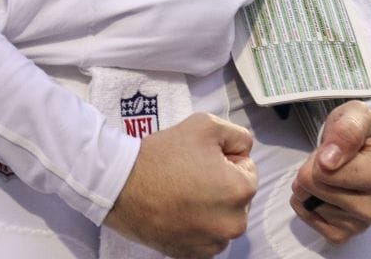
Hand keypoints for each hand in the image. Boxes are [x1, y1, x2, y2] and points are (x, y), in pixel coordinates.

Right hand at [105, 113, 258, 257]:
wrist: (122, 185)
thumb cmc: (163, 156)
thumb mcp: (206, 125)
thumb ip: (237, 135)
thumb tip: (244, 150)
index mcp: (241, 190)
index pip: (247, 168)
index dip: (225, 159)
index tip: (200, 160)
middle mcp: (233, 223)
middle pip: (237, 196)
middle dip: (220, 184)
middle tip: (190, 174)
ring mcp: (213, 243)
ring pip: (222, 217)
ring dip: (210, 207)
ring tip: (182, 192)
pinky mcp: (193, 255)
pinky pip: (206, 237)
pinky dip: (196, 225)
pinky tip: (177, 211)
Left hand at [290, 101, 370, 243]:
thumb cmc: (363, 133)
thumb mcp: (357, 115)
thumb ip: (346, 132)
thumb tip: (328, 162)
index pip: (326, 172)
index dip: (319, 156)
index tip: (335, 149)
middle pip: (314, 187)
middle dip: (312, 170)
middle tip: (331, 162)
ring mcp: (359, 225)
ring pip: (310, 203)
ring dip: (310, 186)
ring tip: (331, 176)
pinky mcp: (343, 235)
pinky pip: (309, 220)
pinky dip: (307, 204)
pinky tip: (323, 193)